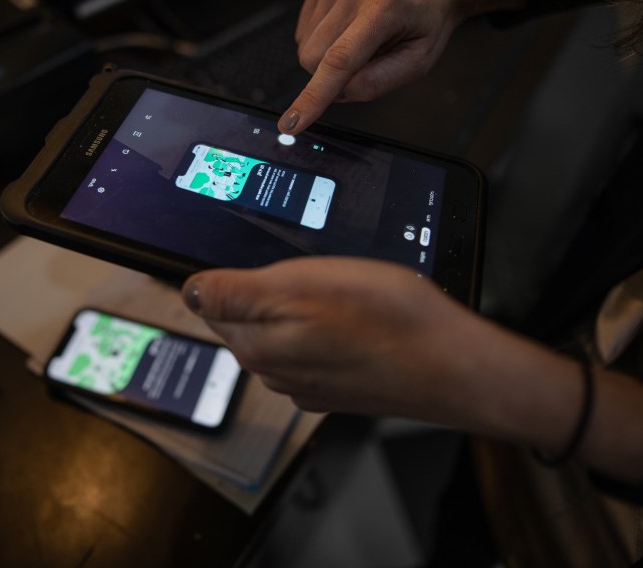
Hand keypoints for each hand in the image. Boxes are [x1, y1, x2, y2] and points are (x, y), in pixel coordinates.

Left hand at [182, 257, 642, 484]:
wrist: (453, 366)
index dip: (223, 273)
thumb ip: (236, 292)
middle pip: (242, 320)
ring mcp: (307, 384)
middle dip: (257, 291)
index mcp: (257, 346)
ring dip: (290, 309)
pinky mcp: (337, 386)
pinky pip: (311, 349)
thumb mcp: (302, 286)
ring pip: (279, 333)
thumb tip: (189, 290)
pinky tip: (347, 318)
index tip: (246, 255)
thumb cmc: (388, 321)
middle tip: (293, 264)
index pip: (210, 303)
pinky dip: (320, 329)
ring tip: (324, 286)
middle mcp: (275, 372)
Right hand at [278, 0, 471, 134]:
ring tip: (360, 39)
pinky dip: (322, 38)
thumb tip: (335, 94)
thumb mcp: (416, 63)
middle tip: (363, 61)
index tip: (291, 123)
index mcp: (385, 9)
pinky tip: (346, 27)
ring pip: (305, 46)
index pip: (339, 60)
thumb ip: (376, 83)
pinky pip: (304, 29)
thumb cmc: (425, 24)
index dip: (313, 96)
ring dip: (327, 56)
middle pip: (313, 58)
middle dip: (330, 74)